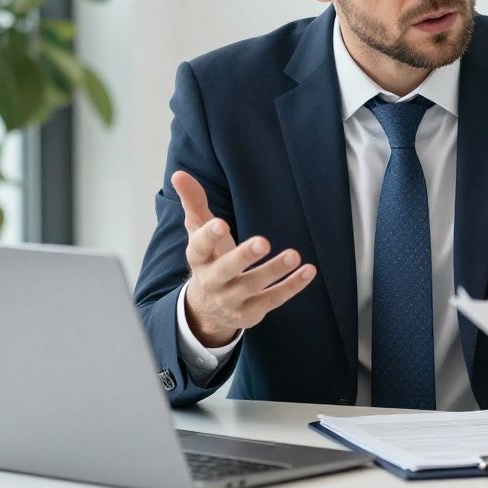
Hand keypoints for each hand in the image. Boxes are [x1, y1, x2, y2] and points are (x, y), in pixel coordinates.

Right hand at [173, 170, 316, 346]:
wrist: (207, 309)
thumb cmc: (209, 259)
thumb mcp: (199, 232)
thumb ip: (193, 203)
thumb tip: (179, 174)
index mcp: (198, 259)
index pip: (198, 247)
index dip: (209, 236)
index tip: (221, 223)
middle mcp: (212, 281)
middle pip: (226, 270)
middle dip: (243, 257)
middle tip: (263, 242)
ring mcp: (231, 299)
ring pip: (252, 286)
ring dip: (274, 271)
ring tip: (294, 255)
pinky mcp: (251, 312)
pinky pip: (273, 300)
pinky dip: (291, 286)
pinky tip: (308, 270)